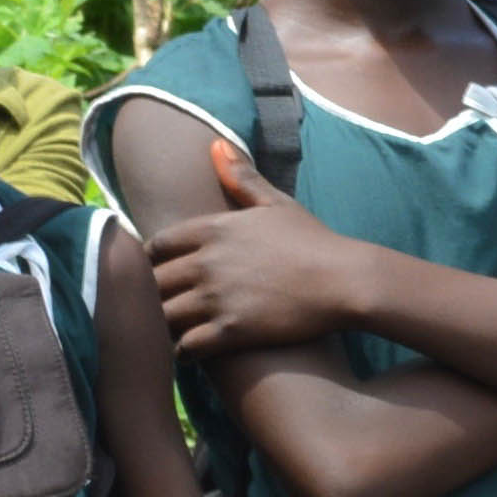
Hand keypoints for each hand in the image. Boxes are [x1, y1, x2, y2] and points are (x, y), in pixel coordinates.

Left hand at [147, 144, 374, 358]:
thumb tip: (216, 146)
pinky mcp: (231, 331)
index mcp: (213, 229)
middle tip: (160, 307)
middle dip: (152, 296)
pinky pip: (187, 346)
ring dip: (164, 325)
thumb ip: (241, 178)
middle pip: (154, 283)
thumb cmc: (314, 241)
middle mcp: (207, 262)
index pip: (155, 246)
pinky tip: (190, 351)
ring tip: (171, 331)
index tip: (159, 273)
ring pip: (164, 316)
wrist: (345, 280)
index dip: (151, 263)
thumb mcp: (276, 203)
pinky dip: (183, 351)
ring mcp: (217, 298)